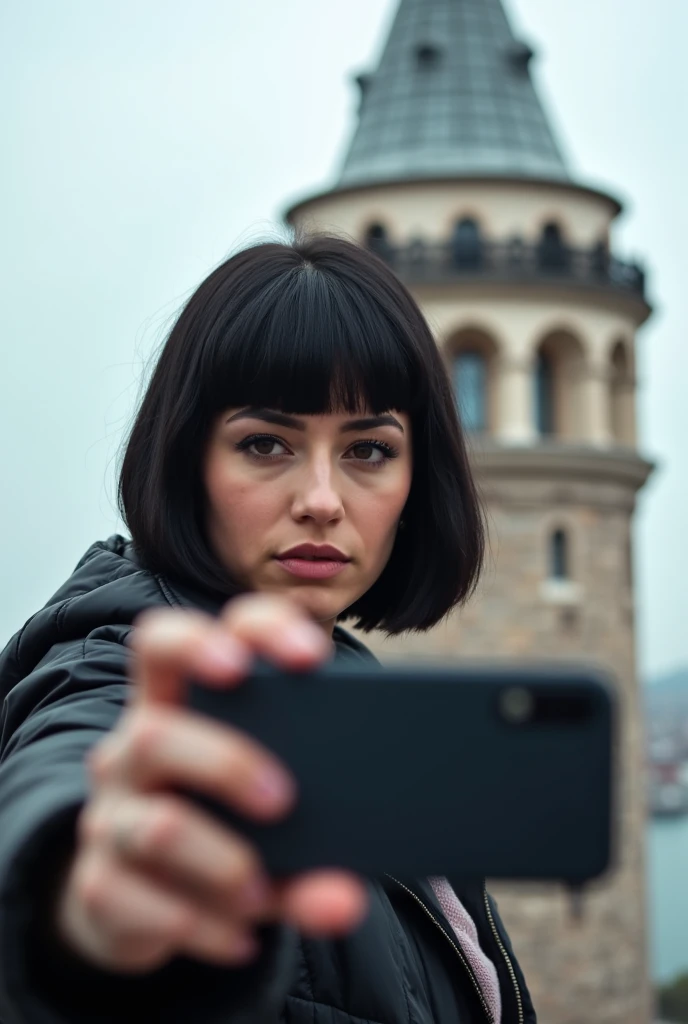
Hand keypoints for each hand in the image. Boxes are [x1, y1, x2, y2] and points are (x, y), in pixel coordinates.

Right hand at [56, 595, 367, 972]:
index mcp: (173, 703)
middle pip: (155, 731)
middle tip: (284, 800)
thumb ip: (316, 846)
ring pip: (155, 826)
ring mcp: (109, 817)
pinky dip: (203, 926)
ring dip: (221, 862)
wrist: (143, 898)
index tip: (309, 658)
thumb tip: (346, 894)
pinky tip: (240, 937)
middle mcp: (130, 751)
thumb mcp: (272, 820)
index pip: (173, 640)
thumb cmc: (223, 823)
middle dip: (227, 764)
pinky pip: (145, 905)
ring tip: (262, 891)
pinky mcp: (99, 885)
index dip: (235, 636)